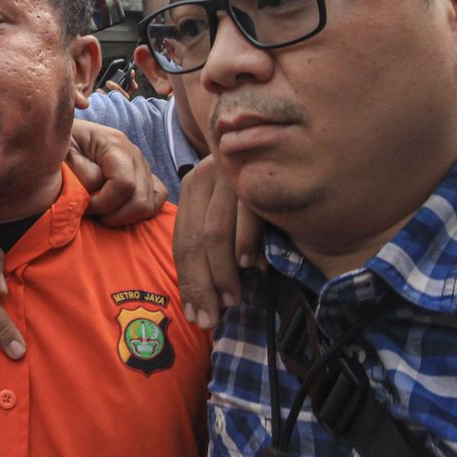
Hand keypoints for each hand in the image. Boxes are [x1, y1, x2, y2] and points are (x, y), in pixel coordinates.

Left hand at [67, 119, 165, 225]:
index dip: (103, 203)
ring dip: (124, 217)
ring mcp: (143, 165)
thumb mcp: (63, 154)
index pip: (124, 184)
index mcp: (114, 143)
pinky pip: (158, 198)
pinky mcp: (145, 176)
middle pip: (140, 199)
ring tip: (102, 212)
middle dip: (113, 215)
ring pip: (149, 205)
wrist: (64, 135)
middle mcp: (134, 153)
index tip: (85, 205)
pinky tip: (119, 211)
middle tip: (92, 212)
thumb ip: (80, 172)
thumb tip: (98, 190)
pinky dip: (141, 212)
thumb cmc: (61, 146)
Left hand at [173, 159, 263, 330]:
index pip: (182, 242)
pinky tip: (251, 266)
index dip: (187, 281)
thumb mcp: (223, 207)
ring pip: (215, 233)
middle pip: (195, 242)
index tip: (194, 314)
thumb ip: (212, 238)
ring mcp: (228, 176)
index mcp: (191, 188)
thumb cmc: (250, 185)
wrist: (274, 137)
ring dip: (223, 272)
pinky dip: (247, 243)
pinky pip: (246, 217)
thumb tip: (205, 292)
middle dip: (201, 285)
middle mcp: (203, 178)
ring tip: (231, 300)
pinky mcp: (254, 177)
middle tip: (210, 318)